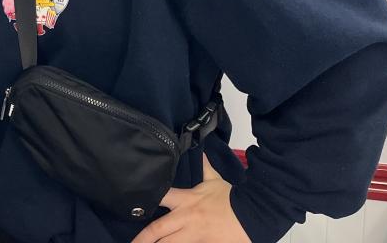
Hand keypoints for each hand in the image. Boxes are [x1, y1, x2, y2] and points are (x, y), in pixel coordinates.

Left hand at [130, 154, 250, 242]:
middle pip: (157, 229)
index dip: (145, 201)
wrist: (254, 214)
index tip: (132, 207)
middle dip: (142, 238)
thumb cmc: (232, 198)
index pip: (160, 197)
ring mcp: (194, 235)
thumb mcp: (215, 181)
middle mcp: (185, 218)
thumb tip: (201, 151)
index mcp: (185, 200)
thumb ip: (204, 167)